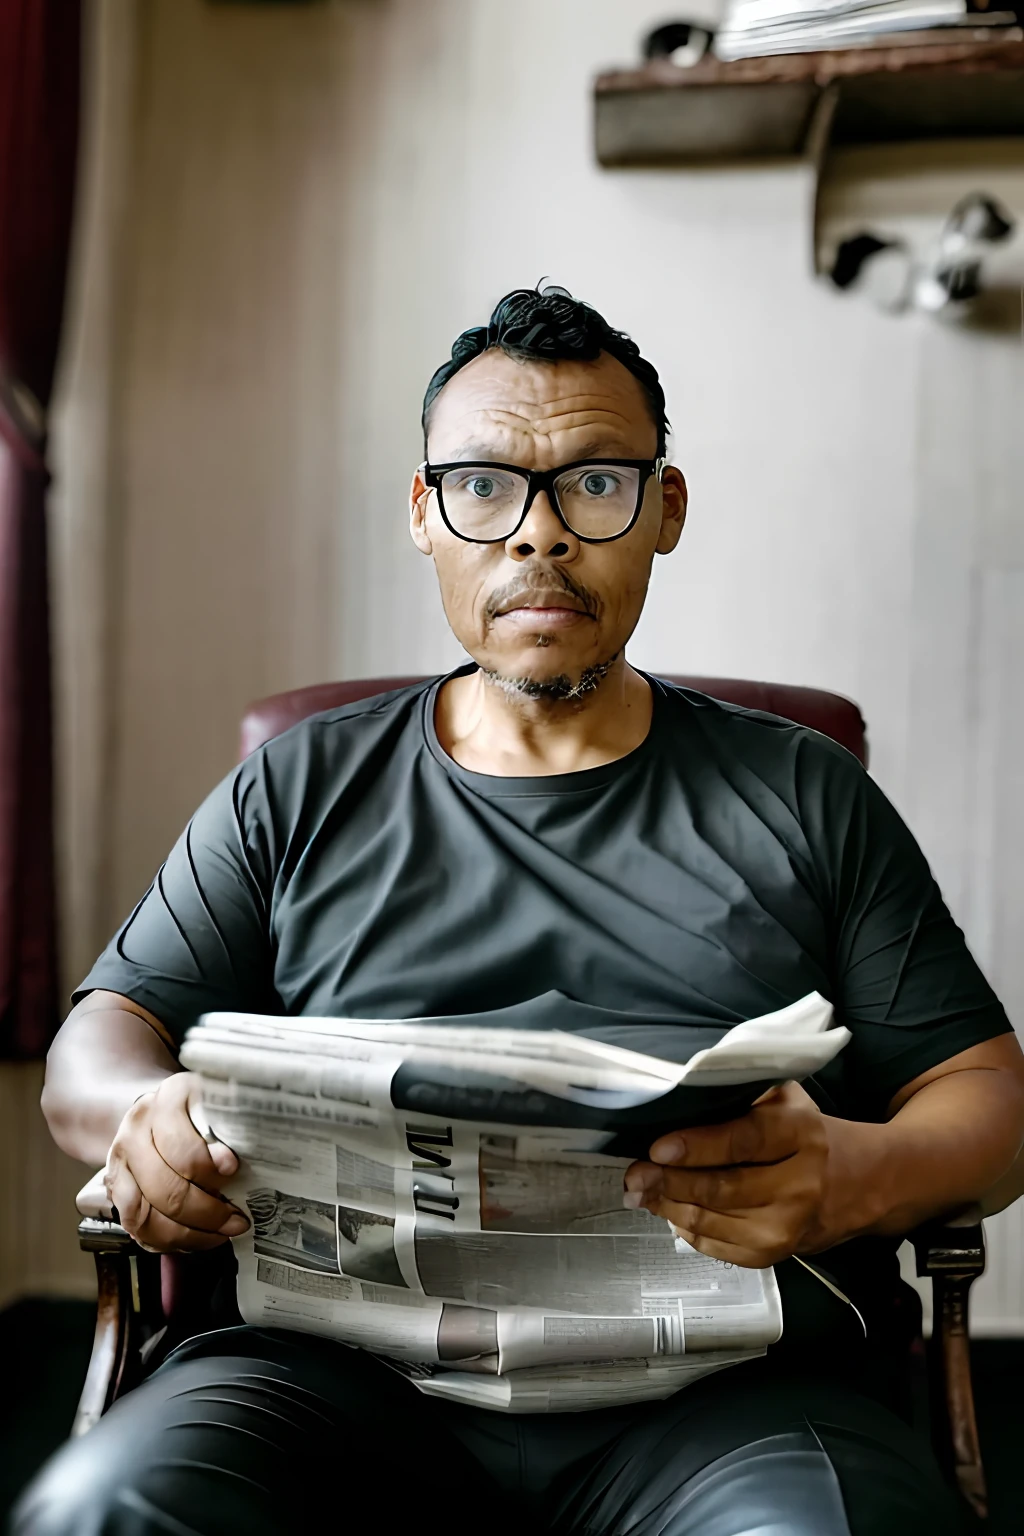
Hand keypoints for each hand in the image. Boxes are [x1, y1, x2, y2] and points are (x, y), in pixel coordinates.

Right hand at [104, 1071, 248, 1251]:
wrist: (161, 1113)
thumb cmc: (201, 1114)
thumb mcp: (217, 1111)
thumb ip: (224, 1134)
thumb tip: (228, 1165)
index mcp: (166, 1101)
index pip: (181, 1147)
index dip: (208, 1169)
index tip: (234, 1176)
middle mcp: (135, 1129)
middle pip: (164, 1187)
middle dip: (206, 1212)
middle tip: (237, 1221)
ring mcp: (119, 1160)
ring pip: (145, 1214)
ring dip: (188, 1233)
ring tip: (220, 1235)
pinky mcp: (113, 1187)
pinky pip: (136, 1227)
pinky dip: (167, 1240)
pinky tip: (194, 1239)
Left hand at [623, 1081, 829, 1267]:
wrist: (852, 1184)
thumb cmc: (801, 1133)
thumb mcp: (782, 1098)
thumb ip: (741, 1096)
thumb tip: (680, 1099)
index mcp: (801, 1134)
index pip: (743, 1142)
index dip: (697, 1146)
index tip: (657, 1148)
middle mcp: (800, 1185)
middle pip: (720, 1188)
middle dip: (668, 1181)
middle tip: (633, 1173)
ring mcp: (786, 1227)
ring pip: (711, 1220)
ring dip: (667, 1205)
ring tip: (638, 1190)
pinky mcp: (772, 1256)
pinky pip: (714, 1245)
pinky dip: (683, 1227)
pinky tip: (666, 1209)